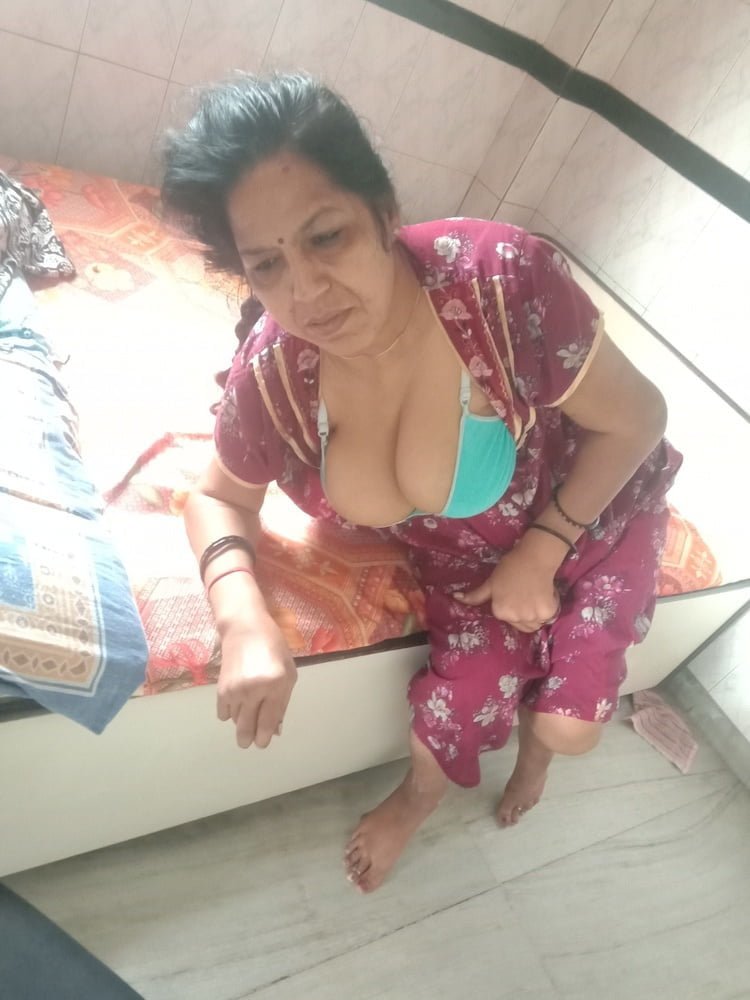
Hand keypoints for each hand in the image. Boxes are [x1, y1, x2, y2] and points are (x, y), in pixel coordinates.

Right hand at [217, 619, 296, 748]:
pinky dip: (231, 713)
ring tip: (248, 708)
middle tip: (250, 741)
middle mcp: (254, 689)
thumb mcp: (288, 673)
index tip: (262, 743)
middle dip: (249, 740)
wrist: (245, 629)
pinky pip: (224, 713)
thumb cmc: (273, 648)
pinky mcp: (221, 689)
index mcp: (276, 684)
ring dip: (242, 722)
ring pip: (237, 721)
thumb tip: (275, 730)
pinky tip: (238, 702)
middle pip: (248, 728)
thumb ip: (282, 703)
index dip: (265, 736)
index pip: (269, 721)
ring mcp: (235, 690)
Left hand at [455, 545, 560, 632]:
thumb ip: (475, 596)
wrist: (534, 557)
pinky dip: (547, 610)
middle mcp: (515, 617)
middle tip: (525, 595)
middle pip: (520, 624)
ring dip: (535, 615)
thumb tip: (455, 597)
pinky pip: (546, 618)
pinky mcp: (547, 612)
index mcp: (500, 611)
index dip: (511, 606)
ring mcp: (532, 616)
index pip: (506, 618)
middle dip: (522, 613)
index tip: (515, 594)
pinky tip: (544, 595)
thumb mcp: (490, 583)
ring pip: (534, 624)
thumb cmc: (510, 568)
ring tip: (534, 596)